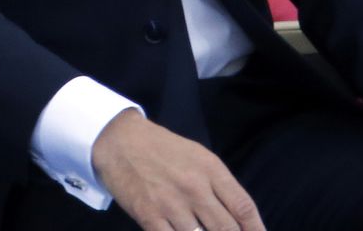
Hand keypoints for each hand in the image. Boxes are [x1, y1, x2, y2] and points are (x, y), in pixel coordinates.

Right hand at [93, 110, 263, 230]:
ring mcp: (171, 203)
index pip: (244, 208)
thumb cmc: (162, 149)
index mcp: (210, 170)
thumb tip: (241, 220)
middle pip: (227, 229)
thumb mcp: (198, 157)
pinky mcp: (149, 215)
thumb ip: (220, 185)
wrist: (118, 139)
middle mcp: (195, 187)